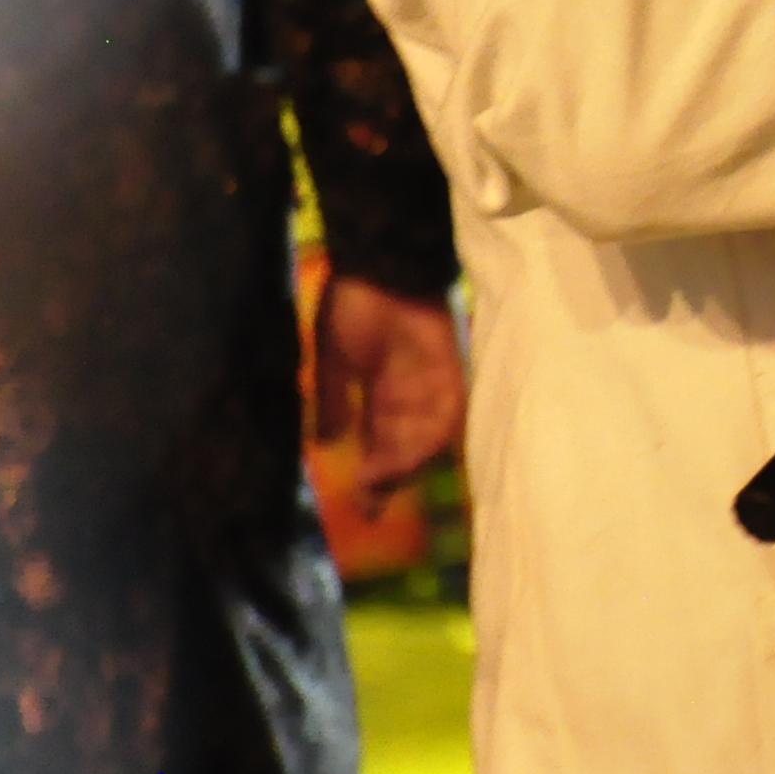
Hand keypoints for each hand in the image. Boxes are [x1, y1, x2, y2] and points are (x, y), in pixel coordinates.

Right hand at [312, 276, 467, 506]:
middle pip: (405, 448)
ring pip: (427, 435)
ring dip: (409, 462)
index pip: (380, 445)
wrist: (378, 266)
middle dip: (391, 480)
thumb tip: (326, 444)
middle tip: (373, 506)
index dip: (374, 477)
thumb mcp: (331, 360)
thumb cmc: (352, 306)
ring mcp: (430, 383)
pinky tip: (417, 454)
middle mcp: (408, 396)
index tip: (361, 508)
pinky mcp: (448, 366)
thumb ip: (331, 401)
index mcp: (380, 395)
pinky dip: (434, 432)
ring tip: (385, 483)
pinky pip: (448, 407)